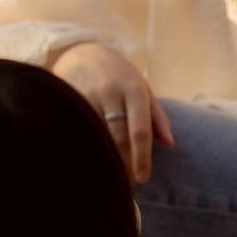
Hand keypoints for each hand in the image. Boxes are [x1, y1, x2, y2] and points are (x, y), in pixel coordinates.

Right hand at [53, 42, 172, 182]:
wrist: (82, 51)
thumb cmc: (119, 75)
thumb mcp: (143, 90)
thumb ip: (157, 116)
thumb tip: (168, 143)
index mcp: (134, 90)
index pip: (139, 130)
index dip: (141, 157)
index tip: (141, 179)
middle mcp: (110, 92)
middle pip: (117, 137)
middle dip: (123, 163)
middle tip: (126, 185)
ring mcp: (86, 95)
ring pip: (95, 135)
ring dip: (103, 158)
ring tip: (108, 177)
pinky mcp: (67, 100)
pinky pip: (77, 130)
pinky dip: (84, 147)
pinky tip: (88, 160)